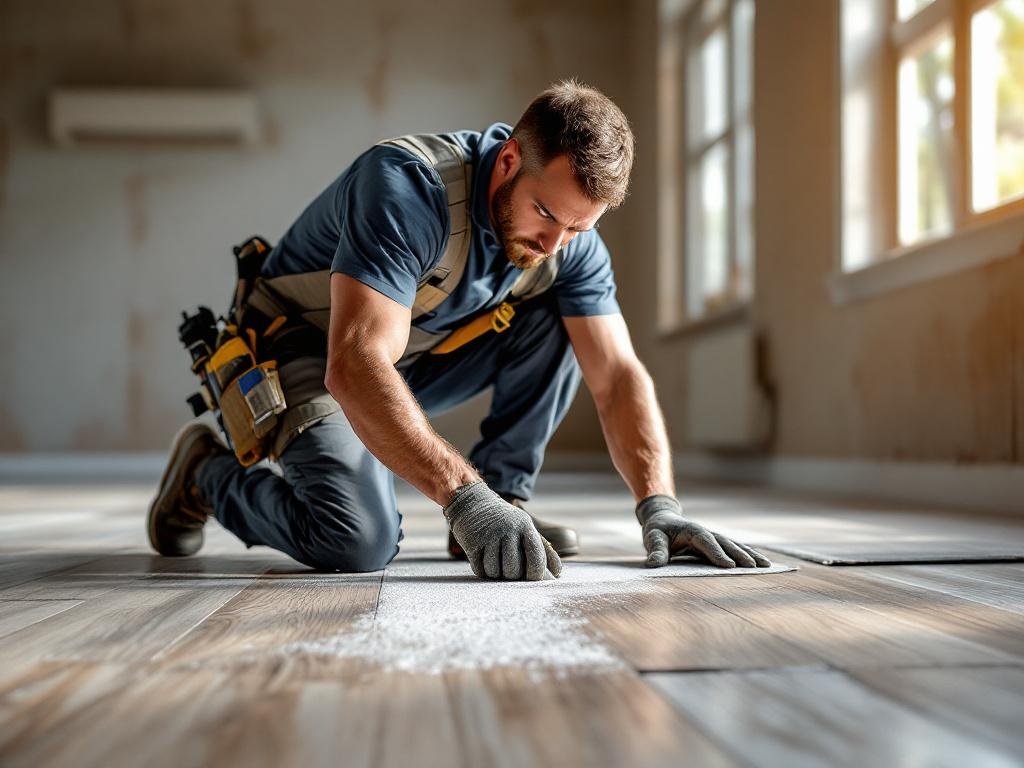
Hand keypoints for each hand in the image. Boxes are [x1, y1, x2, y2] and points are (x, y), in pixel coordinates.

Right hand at [444, 481, 561, 579]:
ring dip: (496, 574)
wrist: (472, 502)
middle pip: (514, 570)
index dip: (536, 574)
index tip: (531, 578)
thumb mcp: (525, 528)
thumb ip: (543, 550)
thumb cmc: (504, 521)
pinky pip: (480, 570)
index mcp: (525, 527)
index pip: (536, 558)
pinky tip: (484, 560)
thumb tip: (558, 574)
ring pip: (496, 572)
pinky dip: (483, 571)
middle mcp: (508, 530)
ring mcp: (489, 536)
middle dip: (512, 575)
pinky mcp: (473, 543)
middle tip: (509, 567)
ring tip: (496, 562)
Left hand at [635, 495, 770, 568]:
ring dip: (750, 555)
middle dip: (740, 555)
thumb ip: (656, 551)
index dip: (717, 553)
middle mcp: (707, 533)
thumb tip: (654, 565)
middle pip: (726, 543)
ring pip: (735, 546)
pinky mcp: (717, 544)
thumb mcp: (653, 538)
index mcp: (692, 531)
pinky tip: (762, 563)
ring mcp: (714, 538)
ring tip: (767, 565)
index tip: (729, 566)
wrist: (663, 520)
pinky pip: (735, 549)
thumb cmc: (658, 531)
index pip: (706, 542)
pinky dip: (749, 555)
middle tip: (754, 567)